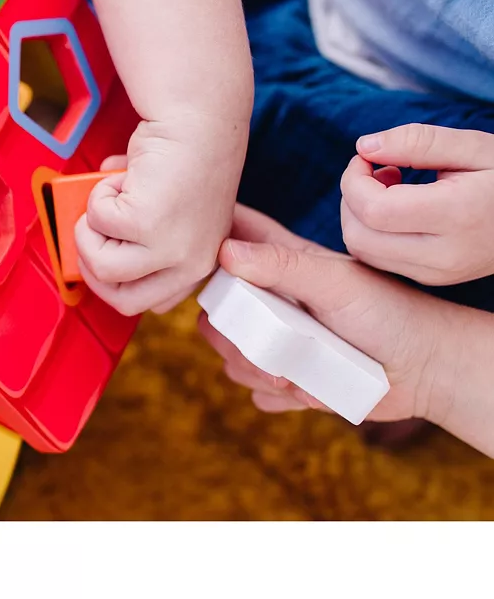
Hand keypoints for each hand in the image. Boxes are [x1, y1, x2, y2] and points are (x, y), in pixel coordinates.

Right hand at [75, 112, 247, 314]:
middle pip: (123, 300)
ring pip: (100, 266)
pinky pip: (97, 222)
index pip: (153, 302)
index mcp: (199, 262)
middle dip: (94, 268)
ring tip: (109, 197)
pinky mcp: (146, 224)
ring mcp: (169, 248)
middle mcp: (190, 263)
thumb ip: (139, 231)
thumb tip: (93, 229)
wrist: (198, 120)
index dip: (119, 281)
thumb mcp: (170, 210)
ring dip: (91, 228)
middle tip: (89, 233)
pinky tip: (123, 174)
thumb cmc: (187, 154)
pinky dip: (98, 194)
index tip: (105, 256)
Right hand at [198, 204, 449, 423]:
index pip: (228, 238)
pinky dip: (275, 394)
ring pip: (230, 354)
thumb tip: (225, 252)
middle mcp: (270, 301)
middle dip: (230, 331)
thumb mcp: (336, 281)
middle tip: (264, 340)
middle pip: (215, 309)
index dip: (207, 245)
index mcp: (278, 264)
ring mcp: (276, 340)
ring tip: (295, 371)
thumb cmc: (388, 311)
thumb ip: (283, 265)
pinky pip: (255, 389)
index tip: (208, 264)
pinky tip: (307, 386)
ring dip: (255, 368)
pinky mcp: (286, 378)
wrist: (424, 369)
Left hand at [340, 123, 493, 284]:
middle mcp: (445, 254)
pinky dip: (371, 231)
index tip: (367, 156)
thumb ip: (417, 141)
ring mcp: (438, 273)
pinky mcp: (432, 279)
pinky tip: (396, 207)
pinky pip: (378, 259)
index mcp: (457, 215)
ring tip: (388, 185)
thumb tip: (365, 146)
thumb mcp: (473, 146)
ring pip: (363, 251)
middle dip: (350, 197)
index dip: (354, 179)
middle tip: (375, 168)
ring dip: (358, 215)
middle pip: (359, 235)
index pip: (373, 209)